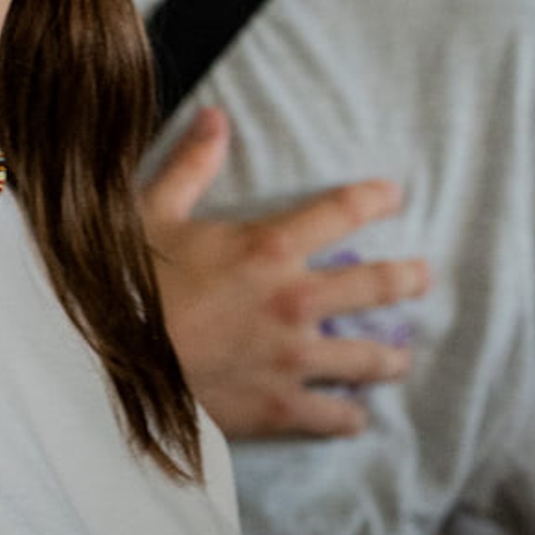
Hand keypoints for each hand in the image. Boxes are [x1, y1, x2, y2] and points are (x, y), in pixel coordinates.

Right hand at [142, 108, 424, 438]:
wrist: (111, 363)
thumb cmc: (130, 284)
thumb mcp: (153, 212)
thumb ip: (192, 165)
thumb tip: (216, 116)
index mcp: (268, 248)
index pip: (341, 212)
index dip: (374, 200)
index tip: (395, 196)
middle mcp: (295, 300)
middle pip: (376, 286)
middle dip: (407, 279)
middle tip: (423, 277)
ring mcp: (294, 358)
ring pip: (368, 358)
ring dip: (390, 358)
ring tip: (400, 359)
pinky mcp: (281, 406)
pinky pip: (333, 417)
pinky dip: (347, 418)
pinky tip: (353, 417)